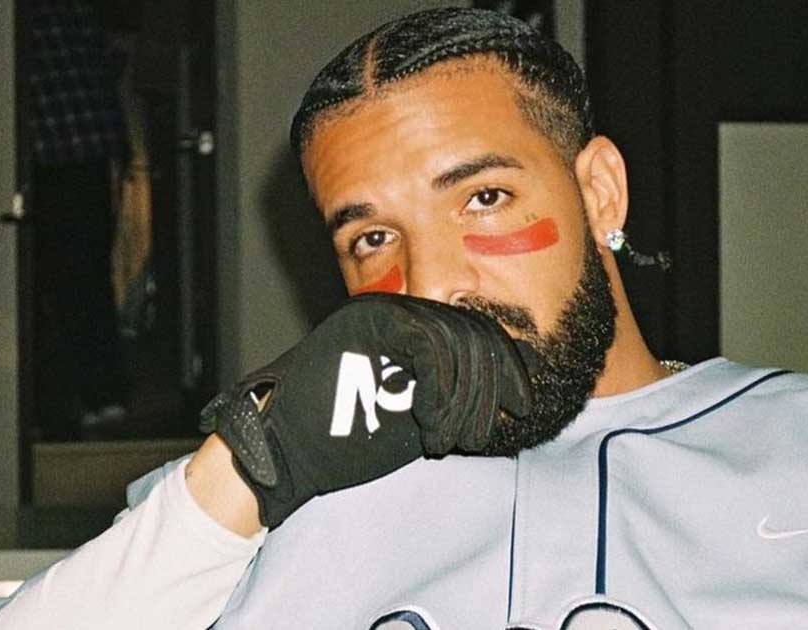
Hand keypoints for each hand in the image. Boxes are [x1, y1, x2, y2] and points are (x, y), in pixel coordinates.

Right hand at [199, 293, 532, 528]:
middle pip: (472, 333)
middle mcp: (399, 309)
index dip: (507, 367)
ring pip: (456, 341)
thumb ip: (454, 391)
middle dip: (486, 390)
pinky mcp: (371, 324)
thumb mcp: (417, 412)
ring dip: (461, 401)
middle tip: (478, 436)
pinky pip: (431, 349)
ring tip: (447, 439)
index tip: (521, 405)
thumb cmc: (348, 439)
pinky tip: (430, 428)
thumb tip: (511, 380)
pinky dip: (441, 394)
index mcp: (409, 325)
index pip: (475, 332)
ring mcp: (383, 312)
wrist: (286, 451)